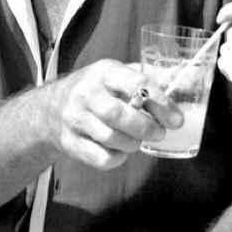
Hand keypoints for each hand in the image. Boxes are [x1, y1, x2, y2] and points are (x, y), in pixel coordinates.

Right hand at [43, 59, 182, 170]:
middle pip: (118, 114)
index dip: (159, 103)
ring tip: (138, 141)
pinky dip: (116, 159)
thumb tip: (181, 83)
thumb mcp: (115, 74)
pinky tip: (120, 151)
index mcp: (104, 72)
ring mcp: (74, 118)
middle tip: (159, 134)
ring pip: (109, 137)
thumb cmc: (96, 91)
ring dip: (132, 144)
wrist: (50, 108)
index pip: (135, 84)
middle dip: (145, 128)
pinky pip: (99, 158)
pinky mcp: (68, 142)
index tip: (176, 119)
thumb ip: (145, 78)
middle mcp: (85, 93)